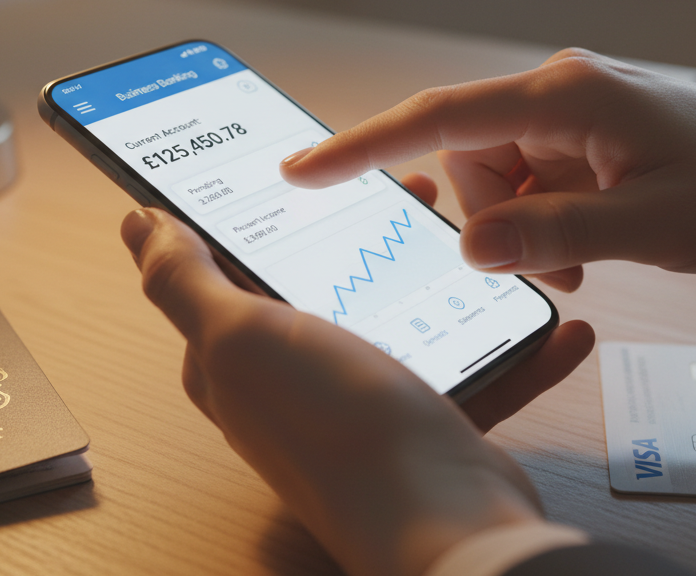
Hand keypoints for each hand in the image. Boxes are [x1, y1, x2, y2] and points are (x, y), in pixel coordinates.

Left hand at [121, 200, 593, 575]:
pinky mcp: (432, 429)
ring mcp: (366, 409)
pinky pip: (477, 373)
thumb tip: (139, 227)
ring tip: (471, 233)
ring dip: (437, 275)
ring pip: (401, 320)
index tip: (284, 169)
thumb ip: (185, 282)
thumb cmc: (337, 431)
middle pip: (321, 289)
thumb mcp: (243, 337)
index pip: (222, 278)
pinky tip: (557, 327)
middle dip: (358, 234)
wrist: (445, 525)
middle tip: (404, 188)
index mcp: (238, 362)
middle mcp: (296, 387)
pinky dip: (516, 350)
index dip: (248, 220)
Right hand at [281, 49, 695, 285]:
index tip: (300, 172)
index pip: (440, 118)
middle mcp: (558, 93)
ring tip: (584, 261)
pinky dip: (540, 223)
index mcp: (567, 96)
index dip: (363, 147)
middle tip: (554, 266)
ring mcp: (568, 115)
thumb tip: (470, 246)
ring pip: (492, 177)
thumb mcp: (652, 225)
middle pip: (464, 156)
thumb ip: (557, 234)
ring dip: (520, 227)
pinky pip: (526, 183)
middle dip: (490, 220)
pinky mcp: (580, 138)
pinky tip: (590, 245)